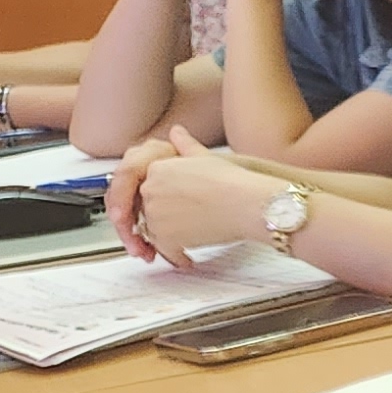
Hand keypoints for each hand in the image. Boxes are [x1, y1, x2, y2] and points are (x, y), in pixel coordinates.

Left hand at [112, 129, 276, 261]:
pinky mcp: (166, 237)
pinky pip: (163, 251)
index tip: (165, 210)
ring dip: (165, 241)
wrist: (248, 204)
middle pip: (144, 210)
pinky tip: (188, 258)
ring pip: (151, 232)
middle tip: (178, 229)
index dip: (154, 202)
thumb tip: (178, 134)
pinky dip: (175, 256)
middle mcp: (150, 190)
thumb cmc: (235, 182)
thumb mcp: (207, 157)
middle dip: (157, 222)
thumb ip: (186, 146)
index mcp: (157, 168)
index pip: (142, 187)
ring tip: (186, 243)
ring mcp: (155, 214)